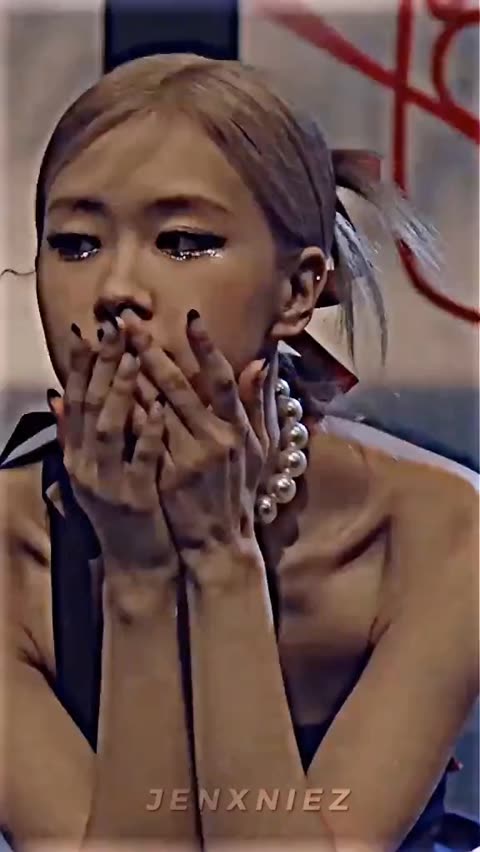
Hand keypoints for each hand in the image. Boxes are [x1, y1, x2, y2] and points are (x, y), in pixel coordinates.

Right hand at [50, 323, 174, 569]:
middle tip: (114, 330)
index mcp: (76, 456)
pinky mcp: (137, 499)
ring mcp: (109, 483)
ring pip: (110, 430)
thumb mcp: (91, 473)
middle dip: (101, 366)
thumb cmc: (121, 512)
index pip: (75, 402)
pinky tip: (160, 408)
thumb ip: (76, 436)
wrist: (135, 564)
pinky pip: (142, 459)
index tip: (88, 331)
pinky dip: (149, 432)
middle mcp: (85, 467)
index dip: (79, 366)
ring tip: (133, 359)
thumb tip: (56, 396)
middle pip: (89, 407)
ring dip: (121, 393)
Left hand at [128, 311, 269, 584]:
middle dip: (153, 351)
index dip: (207, 348)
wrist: (221, 543)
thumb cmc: (239, 492)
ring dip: (132, 375)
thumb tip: (261, 362)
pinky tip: (110, 392)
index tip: (191, 317)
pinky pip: (145, 438)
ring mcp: (190, 459)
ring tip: (112, 347)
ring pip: (156, 409)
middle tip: (129, 322)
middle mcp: (216, 440)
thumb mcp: (261, 449)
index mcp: (239, 430)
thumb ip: (258, 405)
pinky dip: (130, 414)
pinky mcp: (168, 476)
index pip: (222, 380)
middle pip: (180, 387)